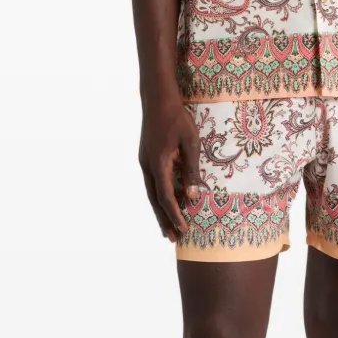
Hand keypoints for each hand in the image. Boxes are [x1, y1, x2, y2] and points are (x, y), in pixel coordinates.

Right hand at [138, 92, 201, 240]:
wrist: (157, 98)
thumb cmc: (177, 118)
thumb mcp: (190, 143)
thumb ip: (191, 170)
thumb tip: (193, 196)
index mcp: (158, 164)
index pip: (166, 198)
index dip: (175, 215)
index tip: (184, 230)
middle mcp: (147, 167)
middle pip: (155, 201)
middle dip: (164, 220)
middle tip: (172, 239)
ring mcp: (144, 162)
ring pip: (151, 193)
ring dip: (159, 211)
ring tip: (166, 228)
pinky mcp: (145, 157)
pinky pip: (151, 183)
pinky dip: (157, 197)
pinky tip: (163, 203)